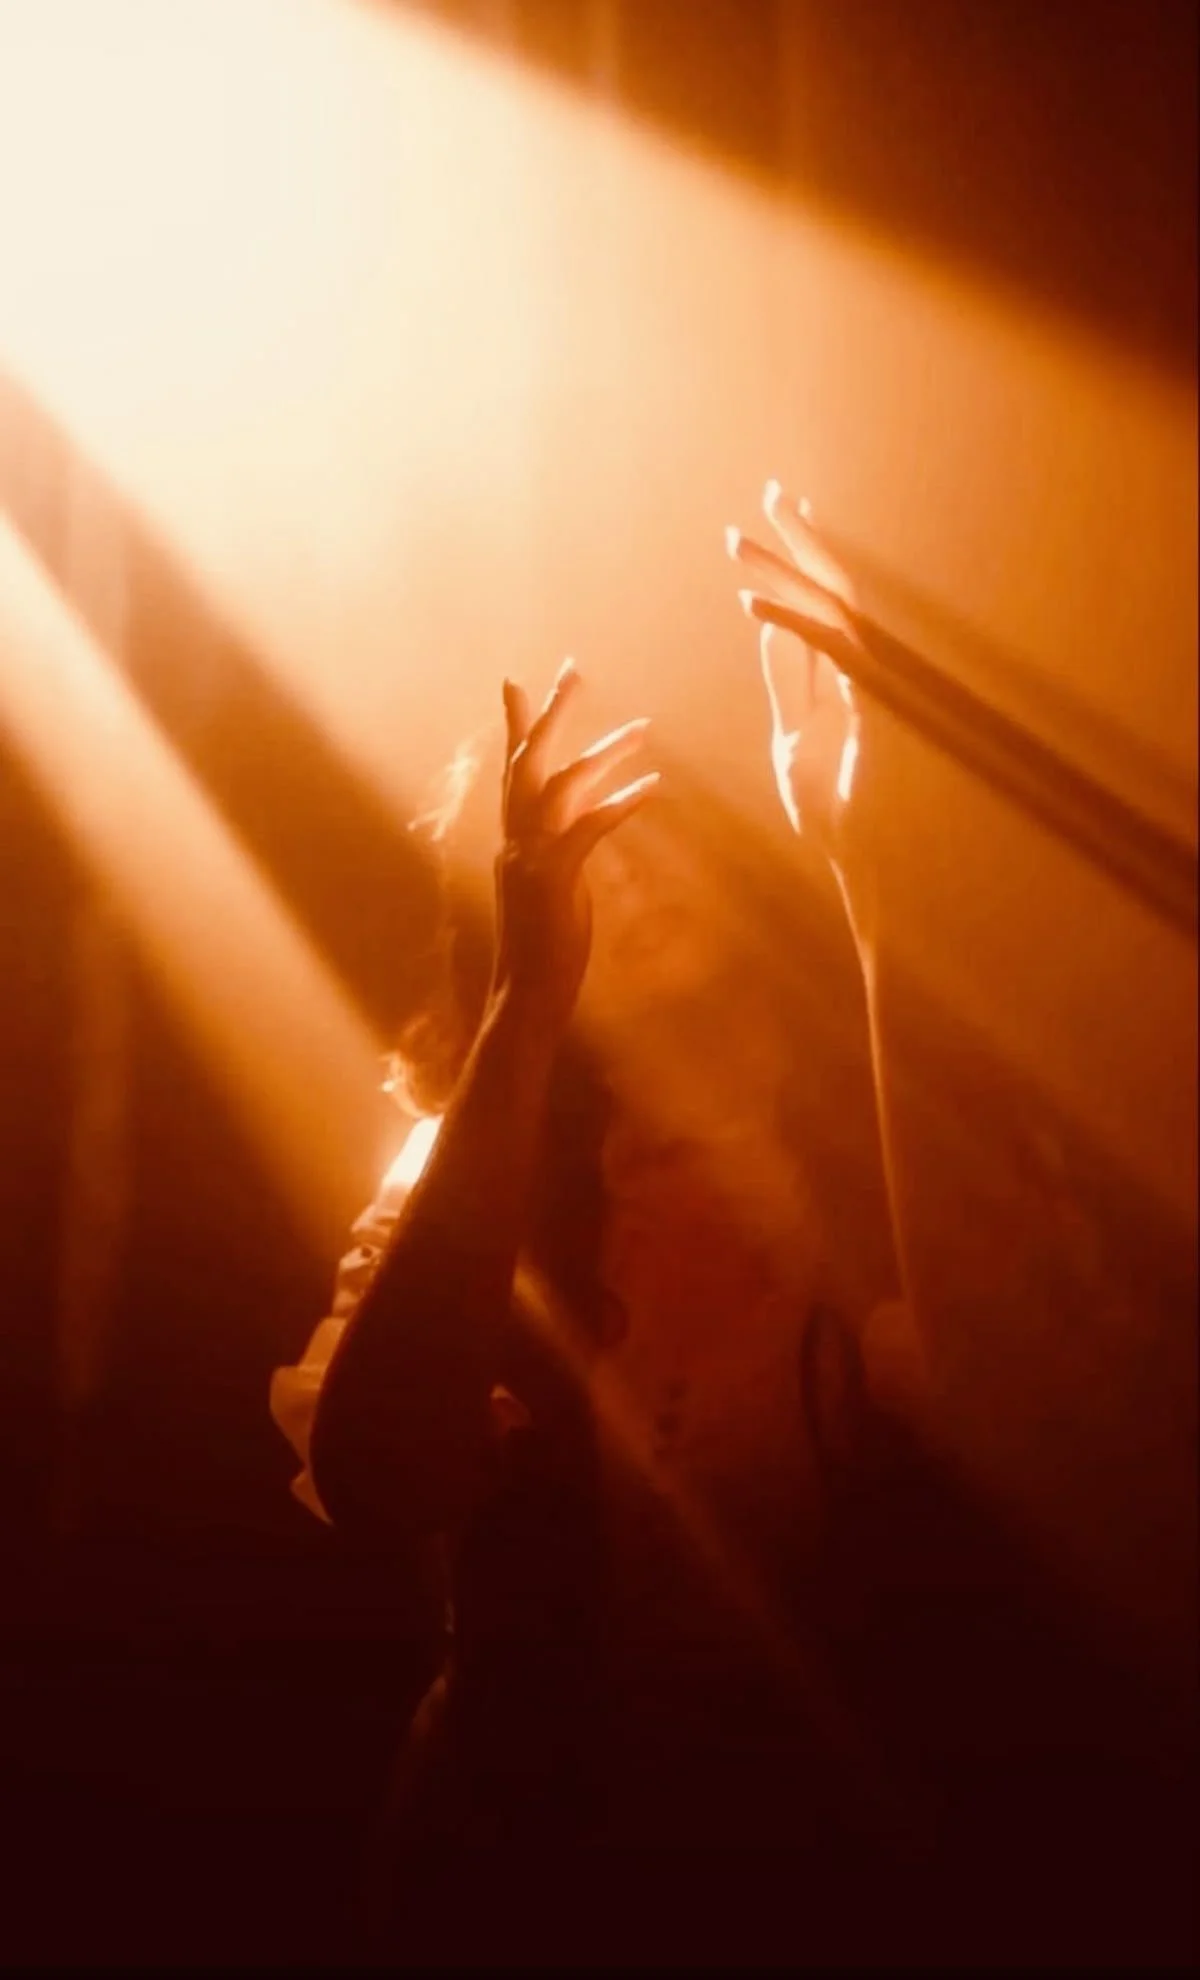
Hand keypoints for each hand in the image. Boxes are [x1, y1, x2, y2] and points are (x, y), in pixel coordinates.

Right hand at [493, 661, 656, 1034]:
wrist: (525, 995)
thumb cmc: (544, 947)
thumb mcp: (556, 885)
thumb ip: (563, 845)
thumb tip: (581, 816)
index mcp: (514, 838)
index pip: (513, 770)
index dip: (516, 724)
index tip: (516, 680)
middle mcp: (514, 840)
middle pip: (527, 760)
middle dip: (550, 712)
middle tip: (574, 669)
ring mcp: (530, 859)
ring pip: (560, 786)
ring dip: (602, 753)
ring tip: (643, 728)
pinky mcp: (553, 881)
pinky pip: (588, 829)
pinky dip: (619, 804)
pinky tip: (652, 786)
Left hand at [726, 482, 863, 869]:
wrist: (868, 863)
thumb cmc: (839, 816)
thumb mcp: (794, 741)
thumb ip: (788, 686)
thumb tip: (768, 632)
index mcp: (849, 676)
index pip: (822, 603)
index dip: (798, 560)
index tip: (771, 521)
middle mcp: (867, 670)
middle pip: (835, 587)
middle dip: (802, 539)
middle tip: (773, 492)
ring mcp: (875, 686)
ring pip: (830, 607)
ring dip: (781, 571)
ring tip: (737, 541)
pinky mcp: (874, 707)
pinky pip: (829, 652)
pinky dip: (789, 623)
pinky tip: (748, 602)